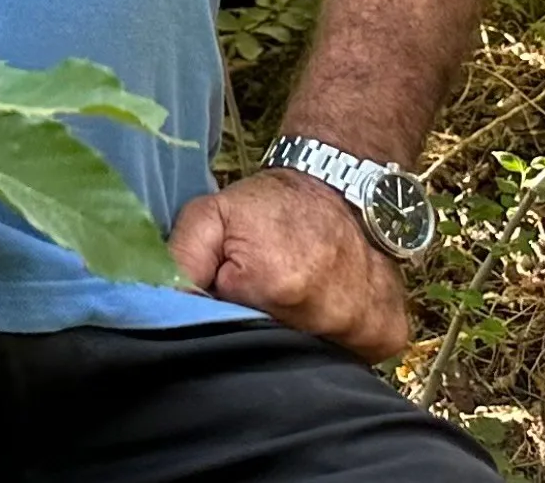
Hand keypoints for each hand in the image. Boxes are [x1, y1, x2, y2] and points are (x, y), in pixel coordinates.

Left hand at [170, 169, 411, 361]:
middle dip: (259, 328)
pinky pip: (352, 357)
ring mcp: (361, 329)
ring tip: (294, 298)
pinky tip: (326, 307)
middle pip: (273, 350)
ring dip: (298, 336)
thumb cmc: (268, 208)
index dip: (223, 314)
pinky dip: (336, 339)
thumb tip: (157, 304)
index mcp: (276, 287)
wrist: (340, 186)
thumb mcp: (208, 217)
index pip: (230, 332)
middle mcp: (326, 315)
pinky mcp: (386, 336)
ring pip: (312, 357)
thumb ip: (178, 262)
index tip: (228, 292)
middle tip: (262, 293)